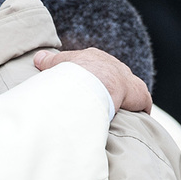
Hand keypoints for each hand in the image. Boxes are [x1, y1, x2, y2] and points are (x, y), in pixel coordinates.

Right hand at [34, 48, 151, 112]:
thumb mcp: (57, 64)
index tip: (90, 89)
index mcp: (96, 58)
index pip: (98, 67)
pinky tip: (132, 121)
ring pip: (130, 89)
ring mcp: (128, 79)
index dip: (95, 78)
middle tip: (104, 103)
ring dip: (126, 101)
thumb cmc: (73, 72)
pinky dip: (139, 110)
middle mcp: (115, 66)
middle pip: (115, 77)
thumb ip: (49, 61)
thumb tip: (37, 58)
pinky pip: (143, 102)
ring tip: (117, 114)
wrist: (94, 79)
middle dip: (111, 89)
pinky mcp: (138, 94)